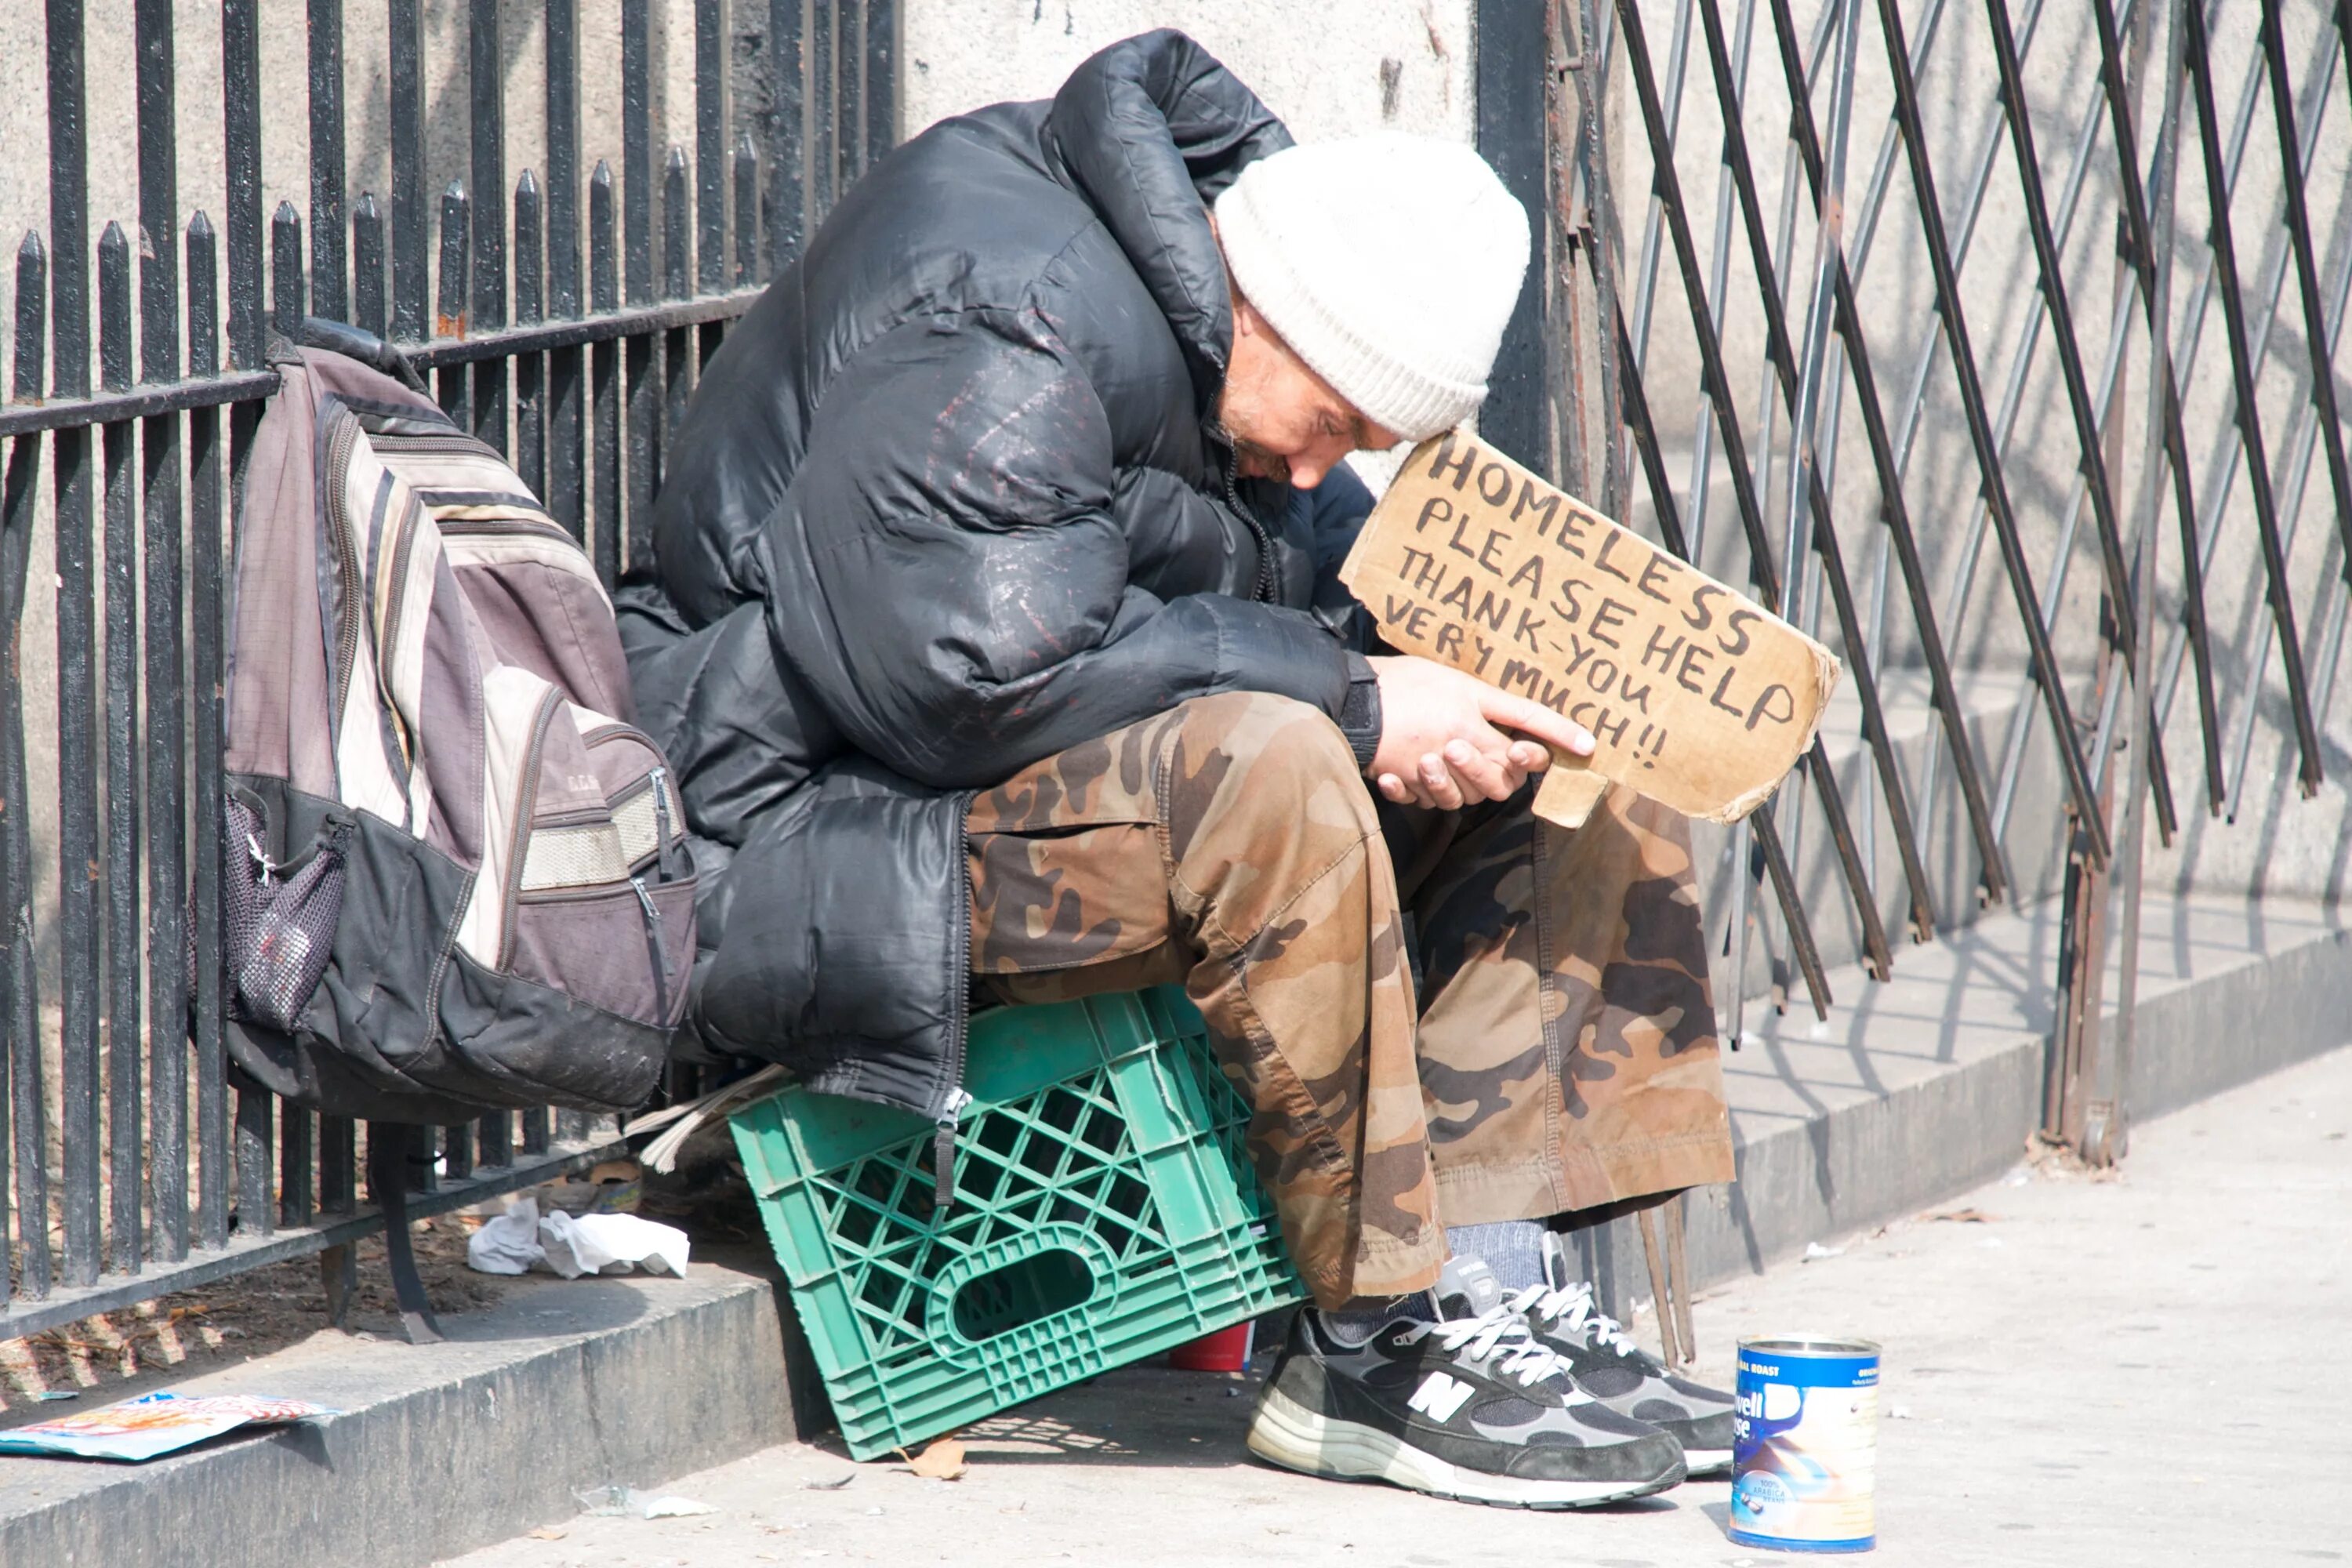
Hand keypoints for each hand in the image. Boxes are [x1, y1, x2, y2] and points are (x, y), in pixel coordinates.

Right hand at [1366, 655, 1595, 809]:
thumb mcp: (1452, 680)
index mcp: (1469, 711)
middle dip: (1503, 772)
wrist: (1346, 700)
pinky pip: (1428, 801)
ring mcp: (1431, 765)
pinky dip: (1423, 792)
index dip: (1558, 734)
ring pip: (1469, 796)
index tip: (1588, 745)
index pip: (1528, 721)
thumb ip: (1489, 704)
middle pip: (1502, 778)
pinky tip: (1408, 775)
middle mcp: (1456, 740)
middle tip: (1486, 754)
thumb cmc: (1399, 682)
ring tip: (1443, 761)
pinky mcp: (1405, 781)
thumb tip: (1524, 728)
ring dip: (1463, 784)